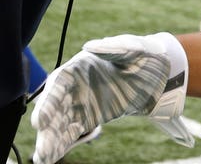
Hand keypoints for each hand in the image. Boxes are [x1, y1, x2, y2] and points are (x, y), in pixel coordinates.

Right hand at [31, 33, 192, 163]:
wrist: (160, 73)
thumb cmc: (144, 56)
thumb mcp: (133, 49)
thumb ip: (113, 48)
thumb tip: (90, 46)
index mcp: (80, 66)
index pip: (58, 85)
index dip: (48, 102)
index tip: (40, 121)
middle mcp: (75, 86)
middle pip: (54, 108)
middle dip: (47, 129)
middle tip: (40, 149)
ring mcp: (80, 104)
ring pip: (61, 124)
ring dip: (51, 141)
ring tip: (42, 159)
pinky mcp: (90, 119)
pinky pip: (73, 133)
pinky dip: (62, 145)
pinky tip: (52, 158)